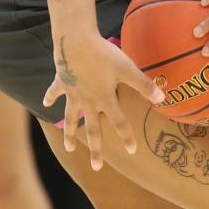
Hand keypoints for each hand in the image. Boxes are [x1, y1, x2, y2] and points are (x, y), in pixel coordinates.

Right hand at [43, 31, 163, 169]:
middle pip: (92, 130)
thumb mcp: (128, 69)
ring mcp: (73, 93)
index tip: (132, 151)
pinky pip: (55, 92)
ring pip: (71, 118)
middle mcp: (87, 101)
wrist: (75, 40)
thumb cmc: (103, 54)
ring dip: (70, 134)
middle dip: (96, 149)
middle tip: (97, 167)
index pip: (119, 122)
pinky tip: (46, 103)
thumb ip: (144, 85)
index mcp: (104, 99)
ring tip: (69, 149)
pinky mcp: (62, 81)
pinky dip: (50, 97)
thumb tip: (163, 98)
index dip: (126, 137)